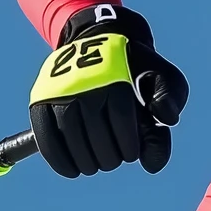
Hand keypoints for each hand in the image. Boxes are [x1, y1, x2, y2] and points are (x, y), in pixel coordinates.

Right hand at [28, 3, 190, 177]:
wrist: (102, 40)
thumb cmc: (139, 70)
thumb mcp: (165, 78)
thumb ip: (169, 102)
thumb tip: (160, 135)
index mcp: (117, 72)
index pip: (121, 118)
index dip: (128, 145)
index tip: (131, 153)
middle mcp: (85, 77)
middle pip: (95, 130)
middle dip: (108, 156)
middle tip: (113, 160)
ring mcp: (60, 86)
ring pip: (69, 134)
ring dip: (84, 161)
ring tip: (95, 166)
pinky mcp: (41, 96)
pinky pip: (44, 133)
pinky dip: (57, 158)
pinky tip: (71, 170)